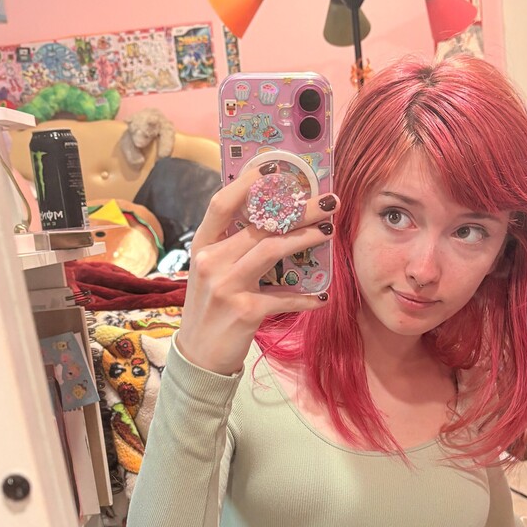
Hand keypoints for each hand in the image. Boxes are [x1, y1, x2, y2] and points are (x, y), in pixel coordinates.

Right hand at [174, 162, 335, 375]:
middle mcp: (210, 262)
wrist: (197, 357)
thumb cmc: (209, 310)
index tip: (277, 169)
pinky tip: (321, 297)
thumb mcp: (210, 273)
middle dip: (300, 208)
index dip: (249, 183)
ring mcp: (226, 286)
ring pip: (273, 250)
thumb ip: (231, 248)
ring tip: (328, 232)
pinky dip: (305, 297)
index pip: (222, 204)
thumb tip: (272, 222)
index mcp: (202, 247)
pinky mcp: (245, 311)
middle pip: (260, 224)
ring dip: (306, 238)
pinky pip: (284, 297)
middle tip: (328, 200)